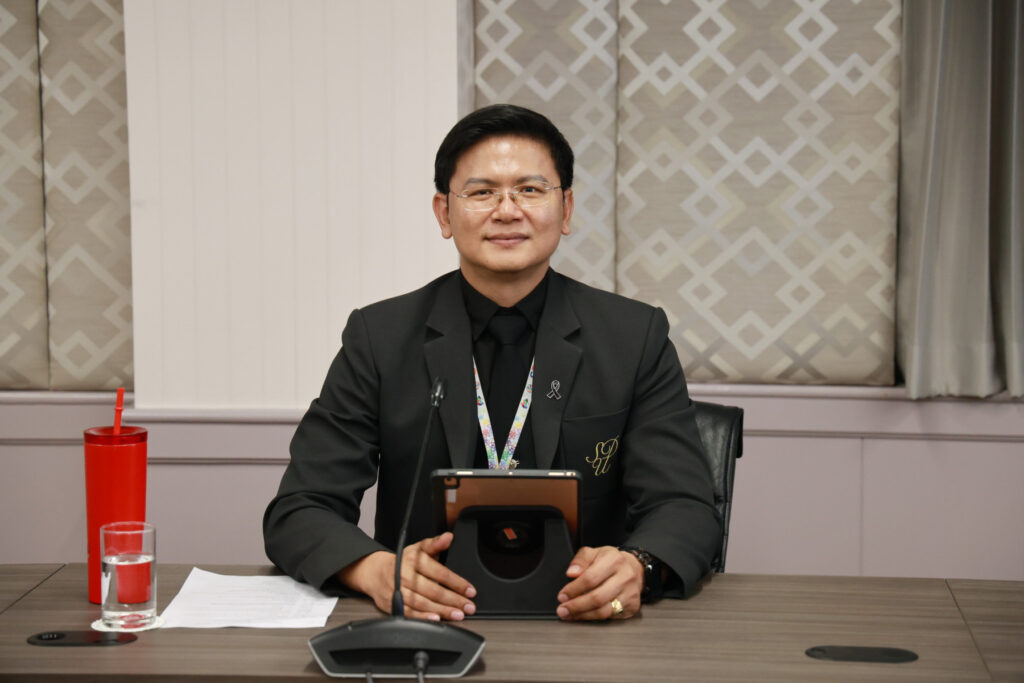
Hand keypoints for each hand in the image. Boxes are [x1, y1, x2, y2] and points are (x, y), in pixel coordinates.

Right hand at [338, 532, 476, 620]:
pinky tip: (436, 619)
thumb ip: (435, 544)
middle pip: (433, 590)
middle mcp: (405, 575)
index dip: (457, 583)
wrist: (376, 573)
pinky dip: (423, 618)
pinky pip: (410, 613)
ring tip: (458, 614)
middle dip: (453, 600)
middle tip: (468, 606)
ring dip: (443, 610)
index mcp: (413, 560)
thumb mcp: (418, 549)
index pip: (440, 572)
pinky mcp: (394, 604)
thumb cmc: (403, 562)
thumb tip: (448, 537)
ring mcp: (399, 591)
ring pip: (423, 603)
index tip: (470, 591)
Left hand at [555, 545, 642, 620]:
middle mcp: (625, 577)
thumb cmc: (611, 561)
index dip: (574, 589)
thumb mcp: (594, 553)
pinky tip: (584, 615)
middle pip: (597, 597)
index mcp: (614, 560)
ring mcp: (630, 593)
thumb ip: (581, 560)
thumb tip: (572, 573)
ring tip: (570, 615)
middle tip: (563, 609)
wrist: (635, 568)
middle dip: (576, 606)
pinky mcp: (633, 606)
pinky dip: (594, 618)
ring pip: (604, 611)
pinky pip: (610, 617)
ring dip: (583, 615)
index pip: (590, 578)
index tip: (562, 595)